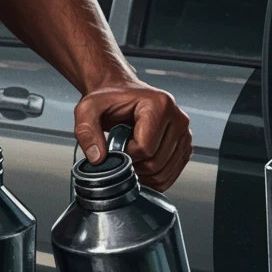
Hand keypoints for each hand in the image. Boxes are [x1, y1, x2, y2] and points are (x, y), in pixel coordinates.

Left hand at [74, 79, 191, 191]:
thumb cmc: (108, 100)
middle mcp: (178, 118)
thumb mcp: (87, 109)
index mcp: (160, 104)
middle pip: (156, 163)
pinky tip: (141, 163)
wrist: (120, 94)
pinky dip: (153, 177)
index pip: (145, 148)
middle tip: (121, 151)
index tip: (116, 142)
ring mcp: (185, 133)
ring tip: (130, 155)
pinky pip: (171, 175)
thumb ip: (86, 131)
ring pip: (164, 173)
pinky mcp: (185, 146)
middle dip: (134, 165)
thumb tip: (98, 159)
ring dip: (143, 173)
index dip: (125, 153)